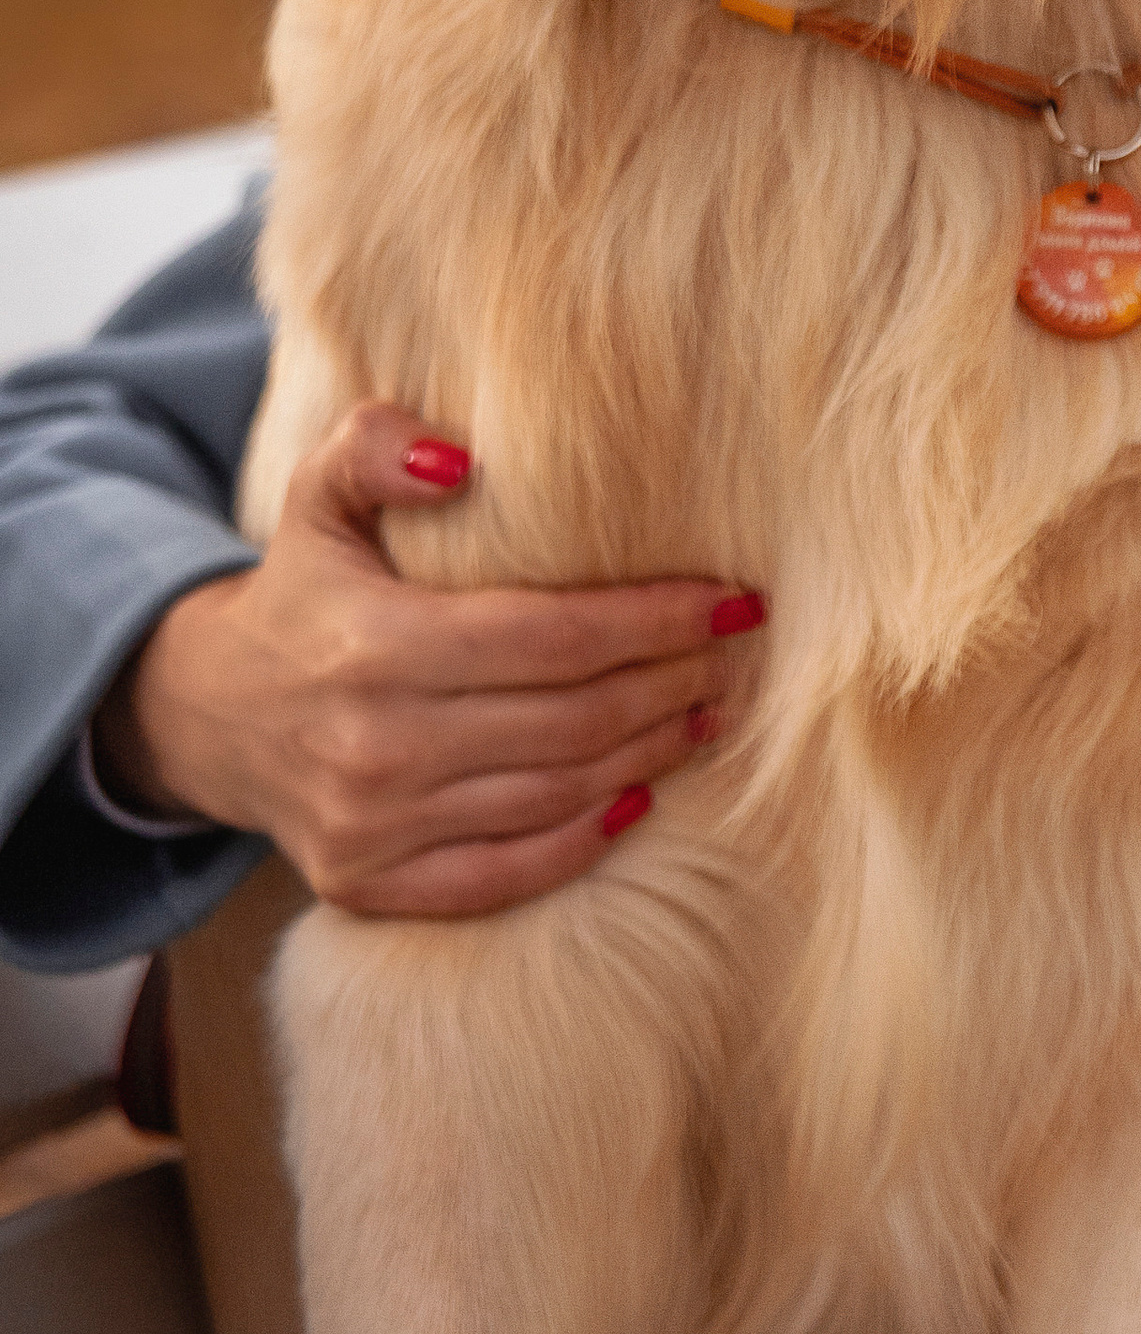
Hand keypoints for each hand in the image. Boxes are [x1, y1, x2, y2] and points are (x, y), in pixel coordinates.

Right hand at [93, 404, 764, 917]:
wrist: (210, 713)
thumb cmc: (304, 589)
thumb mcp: (316, 493)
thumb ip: (375, 446)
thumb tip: (461, 459)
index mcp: (372, 645)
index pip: (552, 637)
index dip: (656, 621)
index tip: (734, 601)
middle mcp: (372, 747)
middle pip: (573, 719)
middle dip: (674, 683)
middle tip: (737, 655)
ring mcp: (371, 828)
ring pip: (556, 793)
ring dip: (651, 753)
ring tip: (709, 710)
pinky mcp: (370, 888)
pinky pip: (507, 872)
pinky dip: (585, 839)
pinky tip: (641, 794)